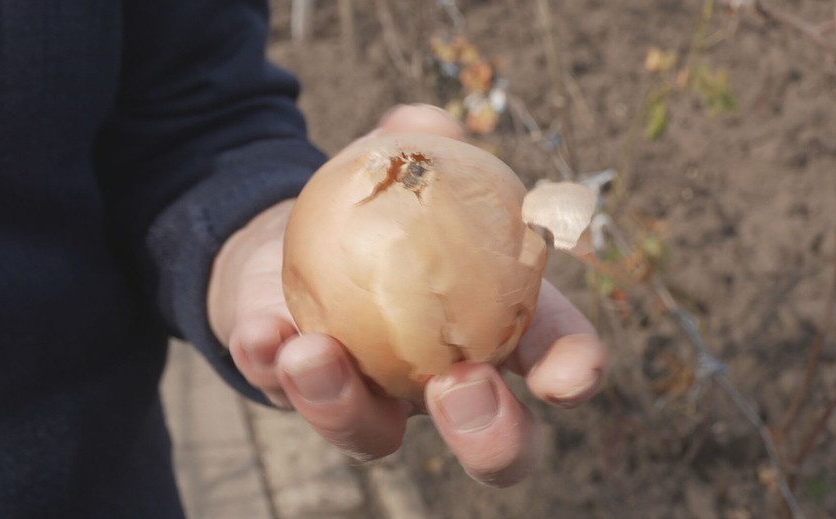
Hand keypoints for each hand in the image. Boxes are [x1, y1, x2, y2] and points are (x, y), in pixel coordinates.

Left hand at [207, 104, 606, 486]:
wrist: (287, 233)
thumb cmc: (372, 205)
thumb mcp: (396, 167)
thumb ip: (417, 145)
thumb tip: (423, 125)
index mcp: (491, 326)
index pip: (550, 354)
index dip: (573, 370)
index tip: (568, 375)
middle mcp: (438, 382)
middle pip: (488, 441)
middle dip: (490, 436)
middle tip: (461, 391)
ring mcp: (367, 396)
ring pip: (371, 433)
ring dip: (343, 405)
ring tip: (314, 353)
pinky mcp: (294, 388)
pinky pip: (279, 388)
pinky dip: (268, 361)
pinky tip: (262, 333)